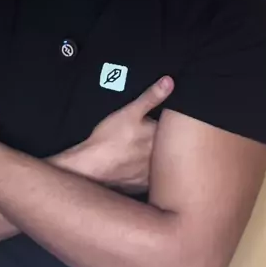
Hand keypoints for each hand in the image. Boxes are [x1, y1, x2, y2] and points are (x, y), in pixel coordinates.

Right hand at [80, 76, 173, 193]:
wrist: (90, 167)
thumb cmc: (109, 138)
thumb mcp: (129, 112)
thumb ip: (151, 97)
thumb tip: (169, 81)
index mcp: (158, 138)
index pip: (175, 131)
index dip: (174, 125)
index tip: (174, 122)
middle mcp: (158, 157)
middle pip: (170, 148)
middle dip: (168, 142)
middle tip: (163, 136)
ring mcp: (151, 174)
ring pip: (162, 165)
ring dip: (161, 160)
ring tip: (151, 153)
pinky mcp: (141, 185)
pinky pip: (152, 180)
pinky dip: (150, 175)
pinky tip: (141, 169)